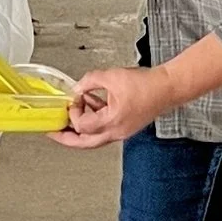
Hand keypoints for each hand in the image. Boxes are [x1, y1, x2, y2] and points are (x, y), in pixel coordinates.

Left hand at [52, 66, 173, 149]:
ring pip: (94, 138)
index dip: (73, 112)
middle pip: (84, 143)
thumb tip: (78, 87)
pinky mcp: (125, 126)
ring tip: (76, 111)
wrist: (168, 88)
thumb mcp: (112, 77)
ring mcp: (121, 131)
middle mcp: (116, 131)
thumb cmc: (148, 85)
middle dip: (66, 138)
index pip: (82, 125)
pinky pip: (104, 128)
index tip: (73, 100)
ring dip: (82, 126)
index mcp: (112, 121)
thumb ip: (90, 81)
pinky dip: (95, 118)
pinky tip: (92, 103)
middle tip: (53, 133)